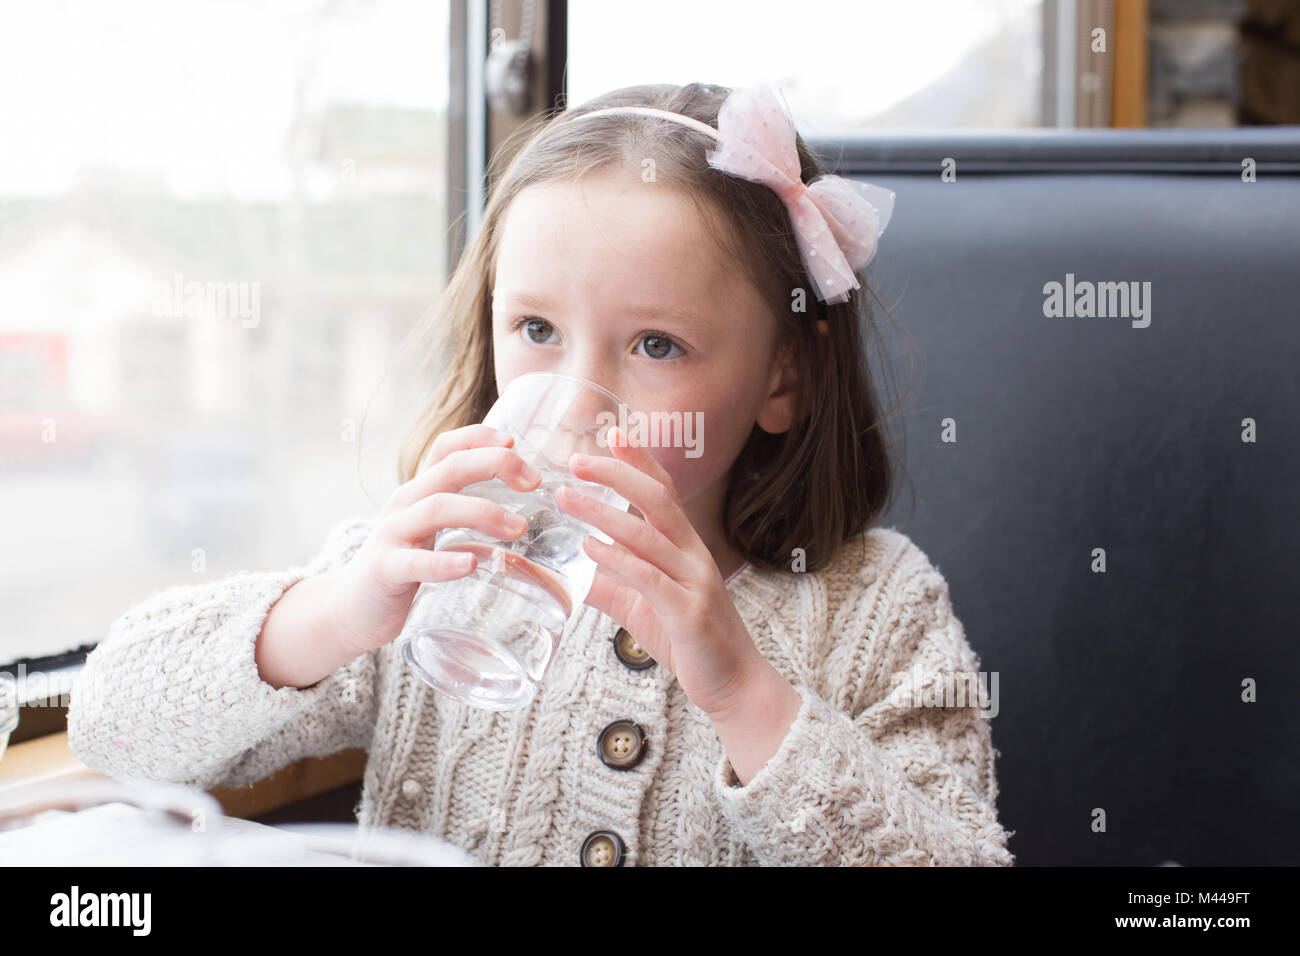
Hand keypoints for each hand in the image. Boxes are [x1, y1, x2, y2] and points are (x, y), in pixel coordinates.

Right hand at [326, 423, 540, 654]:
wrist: (352, 608)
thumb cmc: (403, 565)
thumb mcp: (430, 529)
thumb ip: (462, 512)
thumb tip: (519, 507)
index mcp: (419, 491)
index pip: (446, 447)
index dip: (479, 436)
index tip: (514, 442)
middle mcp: (405, 503)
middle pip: (450, 469)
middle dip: (494, 465)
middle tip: (533, 481)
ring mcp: (392, 534)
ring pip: (437, 509)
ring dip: (482, 512)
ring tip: (517, 528)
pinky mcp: (385, 569)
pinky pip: (415, 562)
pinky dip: (444, 562)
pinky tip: (470, 565)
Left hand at [555, 425, 765, 718]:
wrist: (733, 686)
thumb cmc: (690, 643)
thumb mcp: (641, 608)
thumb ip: (609, 584)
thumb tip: (568, 570)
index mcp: (685, 548)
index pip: (665, 492)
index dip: (641, 460)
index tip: (614, 433)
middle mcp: (693, 556)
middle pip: (658, 500)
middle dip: (618, 473)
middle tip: (578, 459)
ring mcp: (694, 581)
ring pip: (649, 535)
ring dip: (604, 512)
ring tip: (567, 497)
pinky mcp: (688, 612)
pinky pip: (649, 578)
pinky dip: (617, 559)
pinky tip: (589, 548)